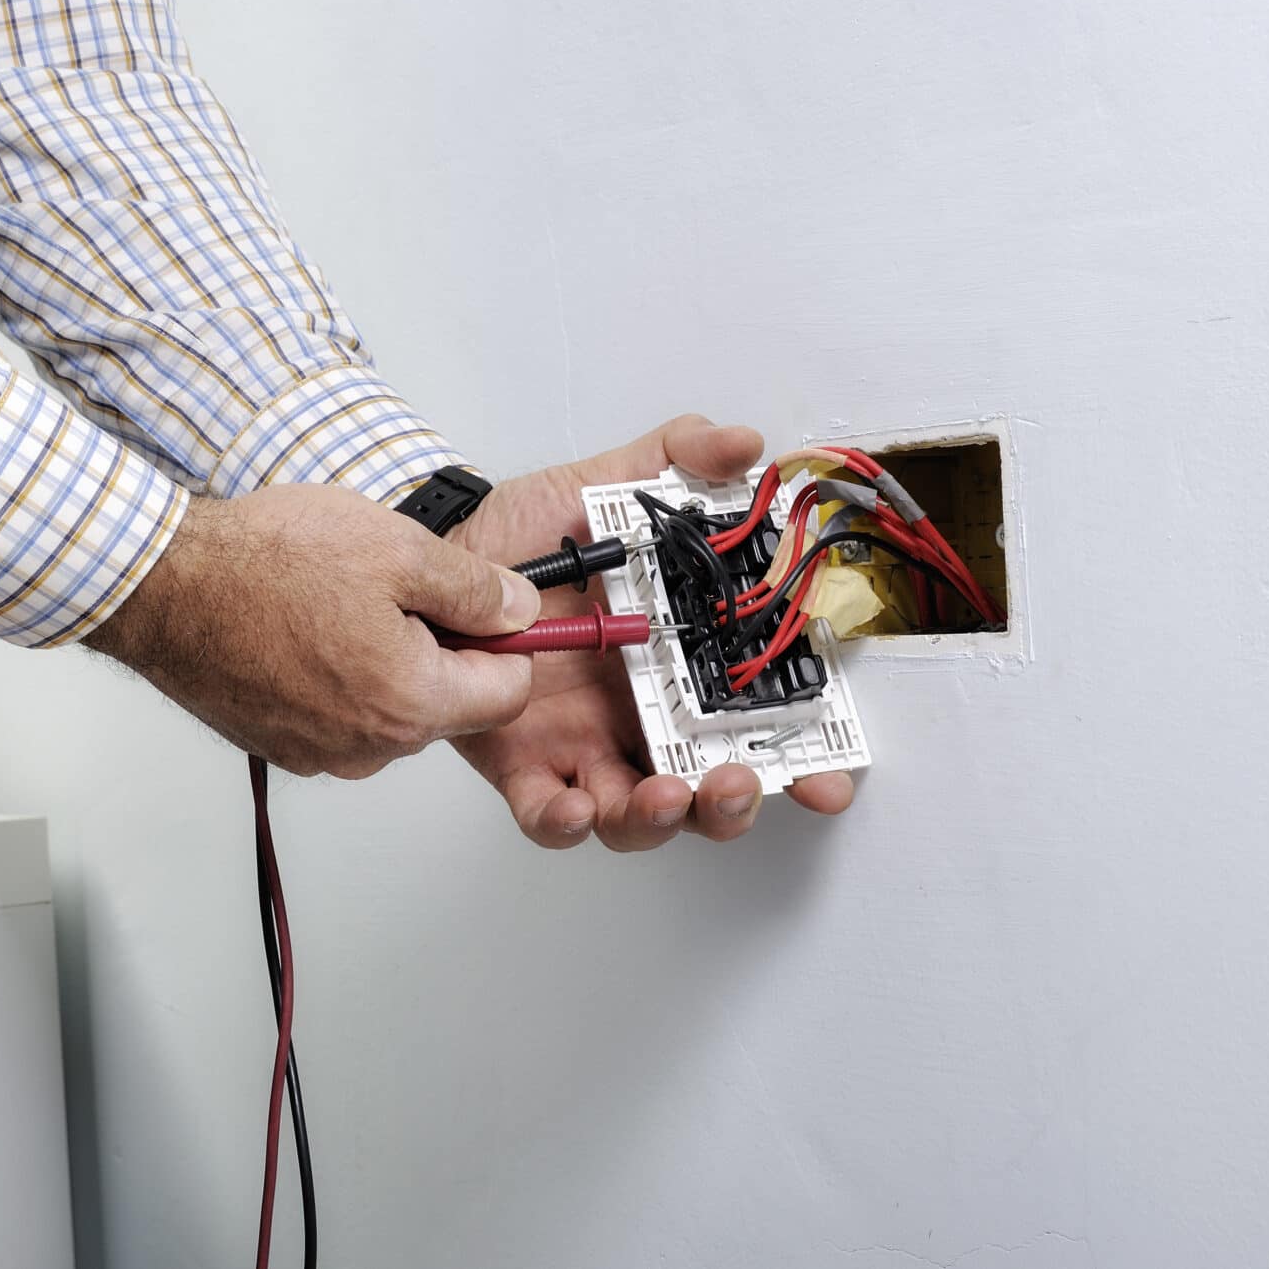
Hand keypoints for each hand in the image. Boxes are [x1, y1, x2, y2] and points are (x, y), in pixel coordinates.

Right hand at [87, 483, 544, 777]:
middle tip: (392, 590)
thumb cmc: (264, 563)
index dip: (506, 642)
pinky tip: (301, 628)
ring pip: (392, 711)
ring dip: (384, 663)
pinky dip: (335, 678)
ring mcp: (321, 753)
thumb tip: (518, 609)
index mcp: (411, 702)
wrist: (163, 587)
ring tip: (335, 603)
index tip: (481, 606)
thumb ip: (474, 588)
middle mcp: (370, 747)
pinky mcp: (282, 747)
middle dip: (440, 651)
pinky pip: (340, 717)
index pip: (510, 694)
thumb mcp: (396, 548)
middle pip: (450, 705)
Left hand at [446, 415, 856, 849]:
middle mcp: (638, 716)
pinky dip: (564, 823)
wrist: (438, 552)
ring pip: (635, 816)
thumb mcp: (602, 488)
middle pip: (704, 790)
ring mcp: (582, 746)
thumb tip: (741, 444)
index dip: (803, 760)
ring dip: (659, 818)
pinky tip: (573, 806)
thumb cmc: (522, 532)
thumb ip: (672, 462)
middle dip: (731, 803)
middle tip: (736, 783)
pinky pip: (547, 816)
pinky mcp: (521, 766)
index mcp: (676, 665)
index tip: (831, 776)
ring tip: (665, 795)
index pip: (756, 723)